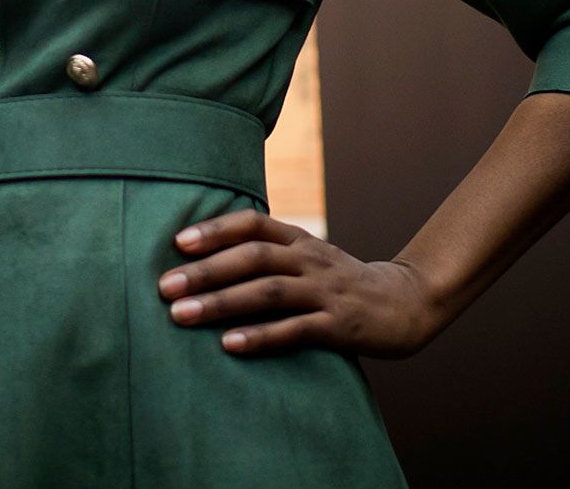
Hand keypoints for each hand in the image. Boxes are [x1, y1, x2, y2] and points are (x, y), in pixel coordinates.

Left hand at [158, 209, 443, 358]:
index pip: (253, 225)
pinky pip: (295, 331)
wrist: (406, 304)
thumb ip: (268, 254)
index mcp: (300, 241)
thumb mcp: (308, 258)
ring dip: (222, 303)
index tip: (177, 243)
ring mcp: (326, 292)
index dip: (215, 230)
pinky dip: (260, 337)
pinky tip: (229, 345)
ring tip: (182, 316)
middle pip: (253, 258)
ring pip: (268, 292)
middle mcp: (310, 260)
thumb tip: (203, 258)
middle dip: (206, 271)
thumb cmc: (340, 283)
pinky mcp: (340, 326)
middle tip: (164, 287)